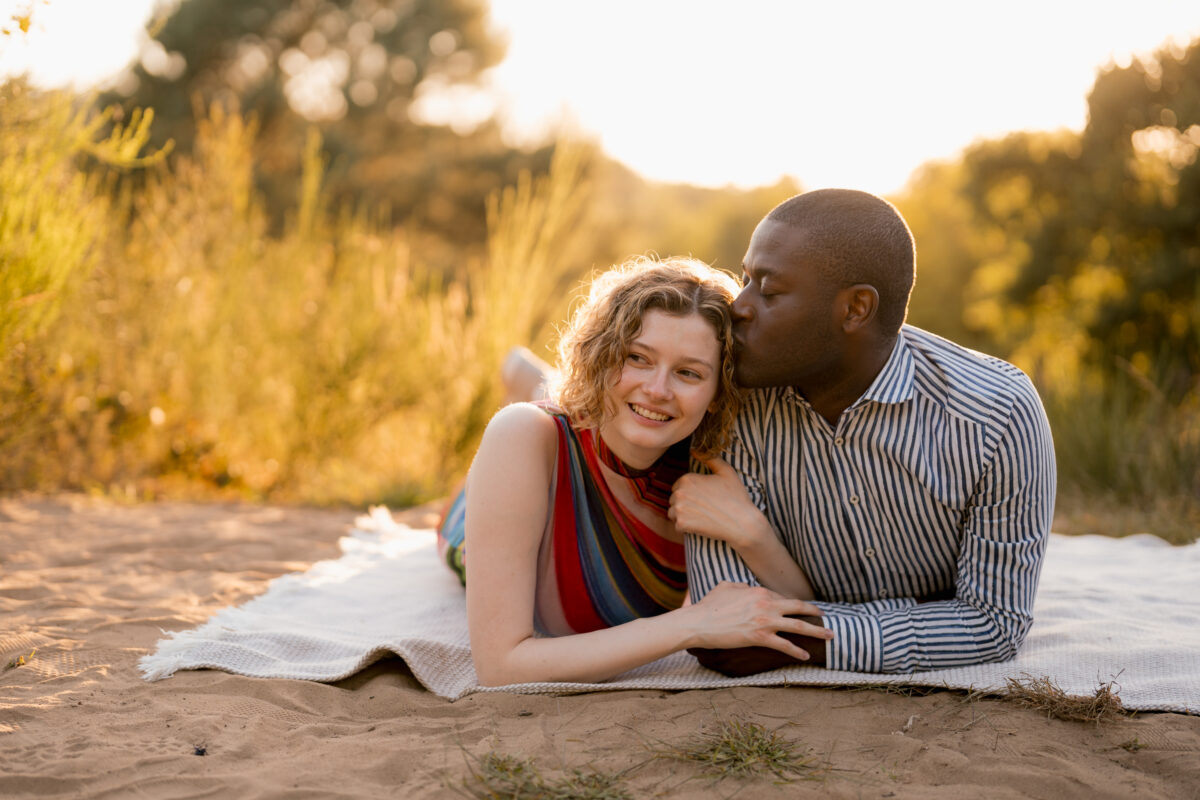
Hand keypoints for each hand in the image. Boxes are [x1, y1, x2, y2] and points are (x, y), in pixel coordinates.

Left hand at [670, 456, 768, 548]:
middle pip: (674, 499)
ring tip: (701, 516)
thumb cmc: (736, 496)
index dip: (690, 492)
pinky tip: (701, 525)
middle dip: (685, 504)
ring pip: (673, 513)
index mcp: (687, 479)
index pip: (678, 486)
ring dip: (683, 515)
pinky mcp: (681, 524)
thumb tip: (694, 449)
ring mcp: (679, 509)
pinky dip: (686, 528)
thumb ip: (710, 458)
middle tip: (703, 508)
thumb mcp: (726, 471)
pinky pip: (677, 526)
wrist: (742, 523)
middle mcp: (679, 493)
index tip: (703, 498)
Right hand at [681, 582, 831, 661]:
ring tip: (830, 635)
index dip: (791, 605)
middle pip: (798, 607)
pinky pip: (784, 645)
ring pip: (798, 626)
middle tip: (825, 617)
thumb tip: (749, 588)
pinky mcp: (760, 638)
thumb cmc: (709, 605)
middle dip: (814, 612)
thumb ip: (742, 586)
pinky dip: (796, 651)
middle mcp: (766, 604)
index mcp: (758, 590)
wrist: (700, 622)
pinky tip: (806, 655)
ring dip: (816, 631)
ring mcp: (764, 621)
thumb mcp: (727, 587)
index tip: (800, 610)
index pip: (781, 597)